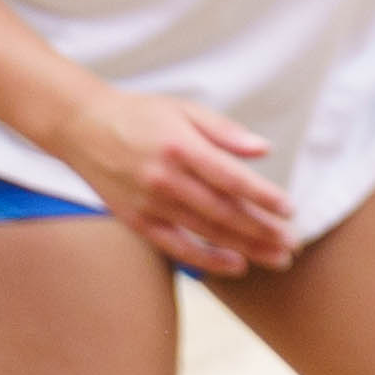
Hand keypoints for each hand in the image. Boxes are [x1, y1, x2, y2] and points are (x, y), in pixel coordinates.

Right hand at [61, 84, 299, 276]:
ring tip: (276, 258)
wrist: (83, 127)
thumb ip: (225, 131)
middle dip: (261, 230)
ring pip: (205, 233)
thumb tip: (263, 150)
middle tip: (292, 244)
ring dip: (245, 248)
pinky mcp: (138, 221)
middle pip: (223, 212)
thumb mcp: (185, 109)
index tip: (290, 210)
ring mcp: (150, 204)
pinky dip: (207, 259)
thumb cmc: (141, 114)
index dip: (263, 196)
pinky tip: (235, 265)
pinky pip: (177, 247)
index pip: (231, 178)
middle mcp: (166, 180)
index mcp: (182, 147)